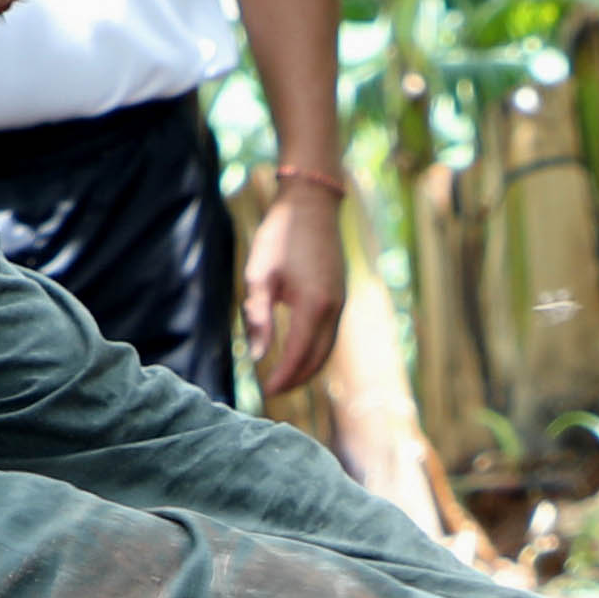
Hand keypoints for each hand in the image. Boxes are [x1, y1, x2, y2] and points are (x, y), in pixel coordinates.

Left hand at [244, 178, 346, 402]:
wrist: (311, 205)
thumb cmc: (280, 236)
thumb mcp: (259, 276)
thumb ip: (258, 318)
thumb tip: (258, 358)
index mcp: (313, 306)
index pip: (298, 355)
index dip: (283, 378)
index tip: (266, 392)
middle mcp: (333, 309)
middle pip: (317, 359)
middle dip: (296, 379)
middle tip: (273, 393)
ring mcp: (341, 303)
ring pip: (327, 349)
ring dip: (307, 369)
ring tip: (284, 379)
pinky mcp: (340, 296)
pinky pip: (330, 335)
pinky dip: (316, 352)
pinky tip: (298, 354)